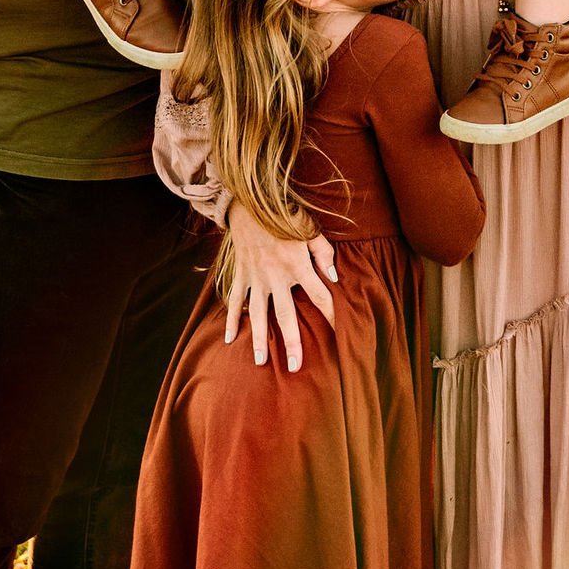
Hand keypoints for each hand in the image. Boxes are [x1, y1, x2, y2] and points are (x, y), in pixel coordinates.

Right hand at [223, 201, 337, 369]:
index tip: (340, 333)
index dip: (332, 315)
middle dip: (292, 342)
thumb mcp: (310, 229)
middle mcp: (276, 276)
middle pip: (286, 315)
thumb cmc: (284, 215)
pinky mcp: (241, 274)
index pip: (320, 296)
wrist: (249, 202)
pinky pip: (234, 301)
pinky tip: (228, 338)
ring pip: (259, 314)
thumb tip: (336, 279)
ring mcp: (256, 277)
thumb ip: (324, 253)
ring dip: (259, 338)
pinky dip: (230, 319)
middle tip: (294, 366)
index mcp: (298, 266)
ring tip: (259, 362)